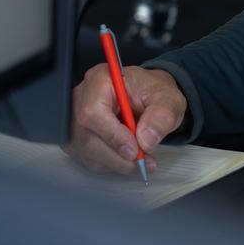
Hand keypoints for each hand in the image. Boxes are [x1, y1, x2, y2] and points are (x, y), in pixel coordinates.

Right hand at [63, 64, 186, 175]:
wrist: (148, 96)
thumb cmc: (153, 93)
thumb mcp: (168, 98)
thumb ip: (162, 115)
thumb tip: (146, 140)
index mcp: (100, 80)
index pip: (94, 112)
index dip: (113, 135)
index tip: (134, 150)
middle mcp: (81, 99)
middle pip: (88, 137)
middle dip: (119, 155)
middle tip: (144, 161)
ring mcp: (75, 120)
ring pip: (88, 152)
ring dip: (117, 163)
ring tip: (143, 160)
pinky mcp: (77, 138)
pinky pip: (89, 158)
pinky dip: (112, 164)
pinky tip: (129, 158)